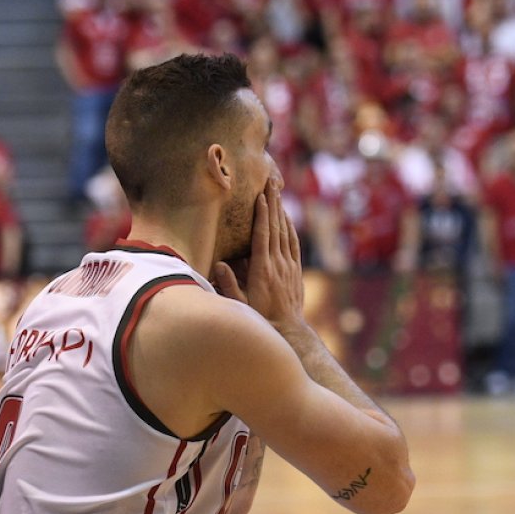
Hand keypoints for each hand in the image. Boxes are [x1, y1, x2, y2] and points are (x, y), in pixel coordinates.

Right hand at [213, 179, 305, 331]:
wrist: (288, 330)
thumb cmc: (260, 319)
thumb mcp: (240, 305)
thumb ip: (229, 285)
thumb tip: (219, 264)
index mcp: (263, 270)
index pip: (262, 236)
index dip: (262, 215)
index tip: (260, 197)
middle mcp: (278, 264)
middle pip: (276, 228)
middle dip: (272, 205)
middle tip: (270, 183)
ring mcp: (289, 266)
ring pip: (285, 233)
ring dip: (281, 211)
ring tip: (277, 192)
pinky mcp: (296, 270)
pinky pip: (294, 244)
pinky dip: (290, 228)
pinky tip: (287, 217)